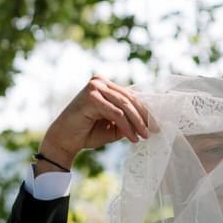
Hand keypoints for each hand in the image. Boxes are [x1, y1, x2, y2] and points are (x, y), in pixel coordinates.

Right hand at [37, 76, 151, 171]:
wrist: (65, 140)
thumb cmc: (87, 133)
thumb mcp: (113, 126)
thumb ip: (128, 121)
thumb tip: (149, 123)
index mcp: (105, 85)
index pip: (130, 95)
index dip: (145, 110)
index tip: (157, 124)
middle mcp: (100, 82)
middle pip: (130, 98)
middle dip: (144, 116)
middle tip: (155, 130)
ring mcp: (95, 87)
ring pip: (125, 105)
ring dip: (137, 123)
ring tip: (145, 136)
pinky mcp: (91, 97)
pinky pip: (116, 113)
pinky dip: (127, 127)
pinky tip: (133, 138)